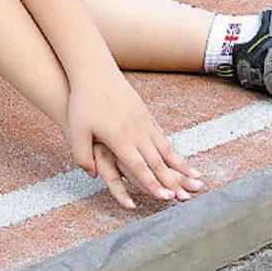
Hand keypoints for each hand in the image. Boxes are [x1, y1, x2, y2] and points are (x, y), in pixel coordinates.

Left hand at [65, 73, 202, 208]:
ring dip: (180, 166)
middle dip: (173, 181)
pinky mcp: (145, 114)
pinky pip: (162, 136)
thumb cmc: (83, 102)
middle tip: (188, 197)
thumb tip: (92, 175)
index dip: (153, 185)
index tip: (166, 199)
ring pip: (165, 149)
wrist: (95, 72)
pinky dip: (172, 150)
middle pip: (157, 161)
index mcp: (120, 138)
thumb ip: (82, 156)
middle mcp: (136, 132)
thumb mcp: (75, 131)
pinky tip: (178, 158)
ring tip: (195, 178)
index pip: (139, 168)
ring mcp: (143, 122)